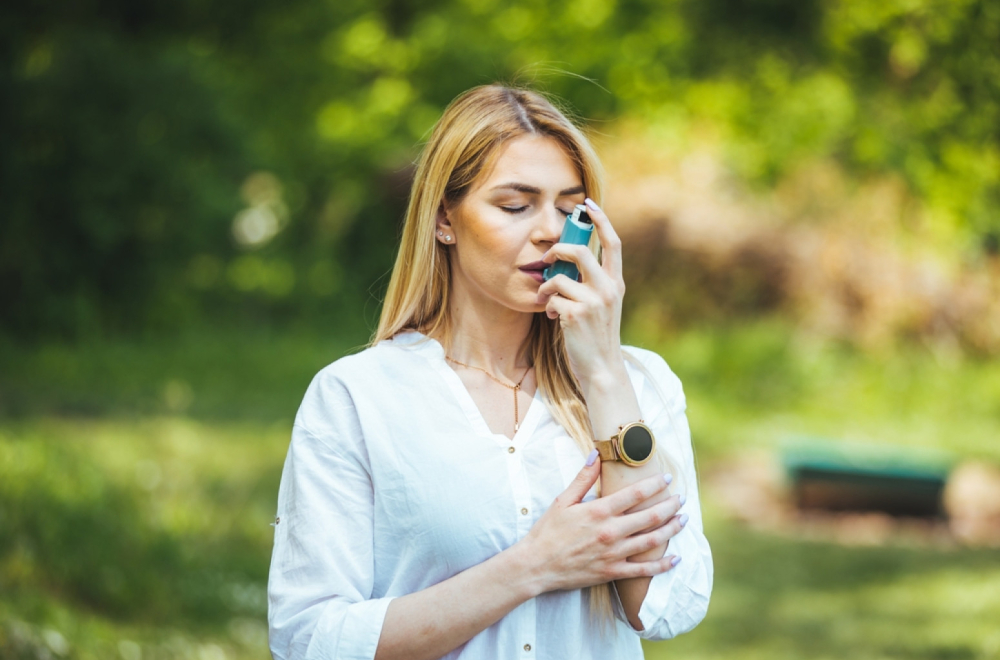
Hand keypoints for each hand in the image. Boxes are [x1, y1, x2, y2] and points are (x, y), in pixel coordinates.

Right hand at [519, 456, 685, 593]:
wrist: (536, 565)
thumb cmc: (548, 532)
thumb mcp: (562, 501)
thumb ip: (582, 478)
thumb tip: (596, 454)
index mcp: (599, 511)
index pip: (635, 494)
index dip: (655, 484)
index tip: (667, 478)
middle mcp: (610, 532)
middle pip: (650, 517)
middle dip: (670, 506)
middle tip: (681, 498)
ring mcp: (613, 554)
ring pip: (652, 541)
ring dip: (672, 529)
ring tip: (684, 520)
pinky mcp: (612, 572)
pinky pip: (644, 570)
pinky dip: (662, 565)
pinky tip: (675, 559)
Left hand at [535, 199, 625, 386]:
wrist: (601, 368)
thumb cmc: (595, 335)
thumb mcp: (601, 305)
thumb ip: (590, 283)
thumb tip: (565, 263)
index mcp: (616, 283)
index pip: (613, 242)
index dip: (601, 219)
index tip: (589, 203)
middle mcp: (608, 288)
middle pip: (580, 251)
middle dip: (558, 250)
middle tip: (547, 258)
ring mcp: (593, 301)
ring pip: (559, 276)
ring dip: (547, 287)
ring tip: (547, 298)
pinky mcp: (576, 314)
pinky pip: (552, 298)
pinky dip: (548, 306)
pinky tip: (555, 318)